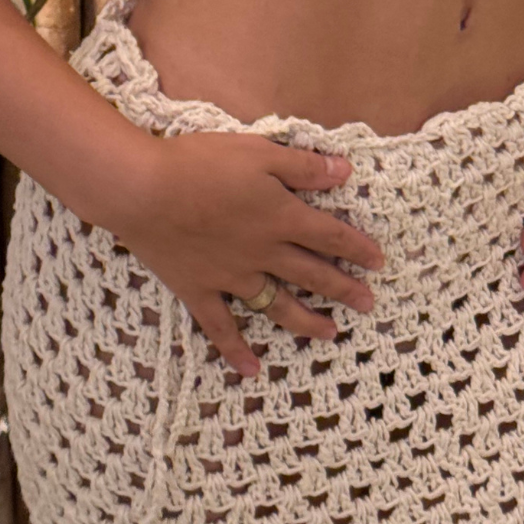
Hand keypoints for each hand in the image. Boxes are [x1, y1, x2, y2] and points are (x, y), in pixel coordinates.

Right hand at [108, 131, 385, 377]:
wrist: (144, 191)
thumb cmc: (201, 163)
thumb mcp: (259, 152)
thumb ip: (303, 166)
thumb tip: (345, 172)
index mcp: (281, 217)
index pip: (330, 235)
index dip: (357, 247)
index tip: (378, 262)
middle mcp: (263, 253)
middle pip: (312, 274)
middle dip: (344, 289)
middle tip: (368, 304)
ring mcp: (231, 276)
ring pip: (277, 305)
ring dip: (307, 322)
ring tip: (331, 335)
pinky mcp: (198, 290)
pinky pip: (222, 328)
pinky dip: (237, 351)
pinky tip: (251, 371)